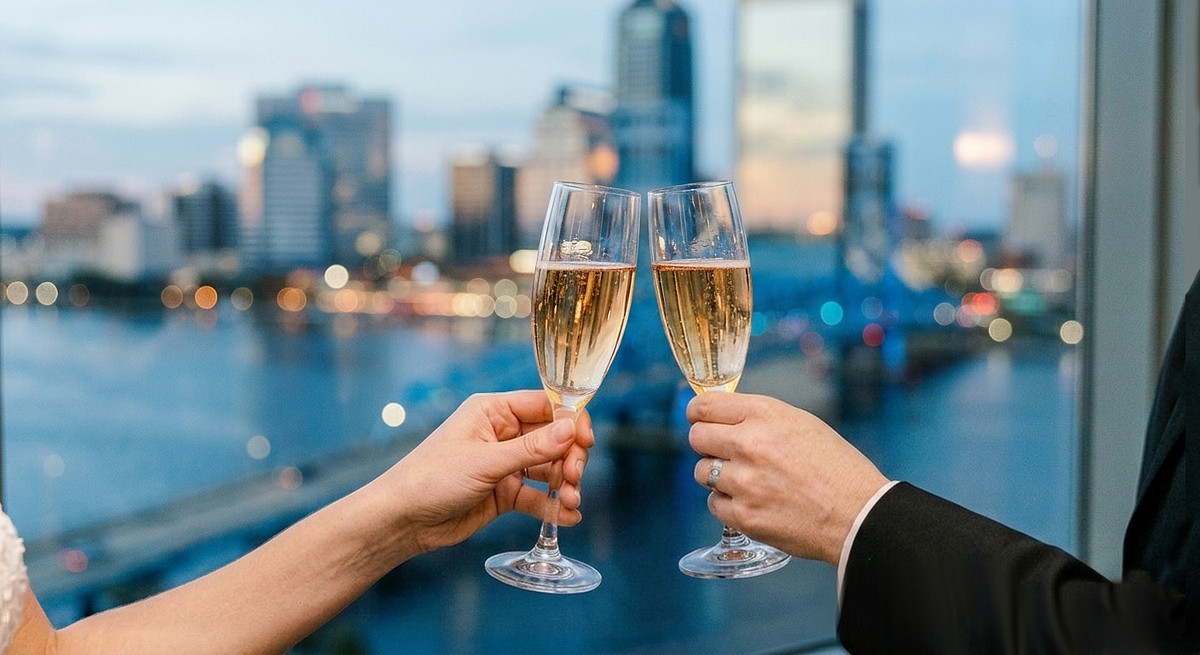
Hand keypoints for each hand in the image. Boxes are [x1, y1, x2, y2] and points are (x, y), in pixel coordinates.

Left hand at [380, 391, 593, 553]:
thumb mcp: (485, 461)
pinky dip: (553, 505)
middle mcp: (502, 434)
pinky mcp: (504, 493)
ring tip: (571, 502)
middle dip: (569, 457)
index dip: (570, 421)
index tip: (585, 442)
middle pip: (553, 438)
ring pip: (548, 468)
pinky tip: (568, 517)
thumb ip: (532, 448)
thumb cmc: (432, 478)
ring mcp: (504, 464)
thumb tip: (571, 429)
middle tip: (573, 478)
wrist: (402, 520)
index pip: (545, 405)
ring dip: (564, 484)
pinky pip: (537, 496)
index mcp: (493, 411)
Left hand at [686, 392, 887, 564]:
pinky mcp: (744, 515)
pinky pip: (714, 503)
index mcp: (765, 415)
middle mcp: (750, 444)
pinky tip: (753, 501)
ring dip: (718, 475)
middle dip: (707, 443)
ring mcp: (744, 482)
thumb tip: (722, 416)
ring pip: (701, 472)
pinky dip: (728, 503)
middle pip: (697, 438)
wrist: (858, 514)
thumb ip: (758, 418)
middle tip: (724, 451)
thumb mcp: (801, 423)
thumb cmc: (835, 467)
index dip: (698, 413)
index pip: (705, 406)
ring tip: (747, 480)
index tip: (699, 418)